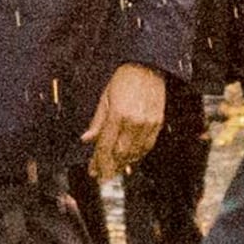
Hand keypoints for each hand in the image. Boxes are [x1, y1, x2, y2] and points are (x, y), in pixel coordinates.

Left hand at [85, 64, 166, 180]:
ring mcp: (148, 123)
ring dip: (123, 164)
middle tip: (102, 176)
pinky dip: (138, 156)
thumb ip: (97, 121)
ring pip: (134, 153)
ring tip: (114, 171)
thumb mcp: (105, 97)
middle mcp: (134, 121)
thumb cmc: (125, 79)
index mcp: (118, 114)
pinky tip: (131, 160)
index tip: (93, 171)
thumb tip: (86, 139)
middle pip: (120, 153)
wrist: (147, 67)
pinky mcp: (157, 123)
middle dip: (109, 167)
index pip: (105, 145)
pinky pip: (147, 146)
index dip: (98, 161)